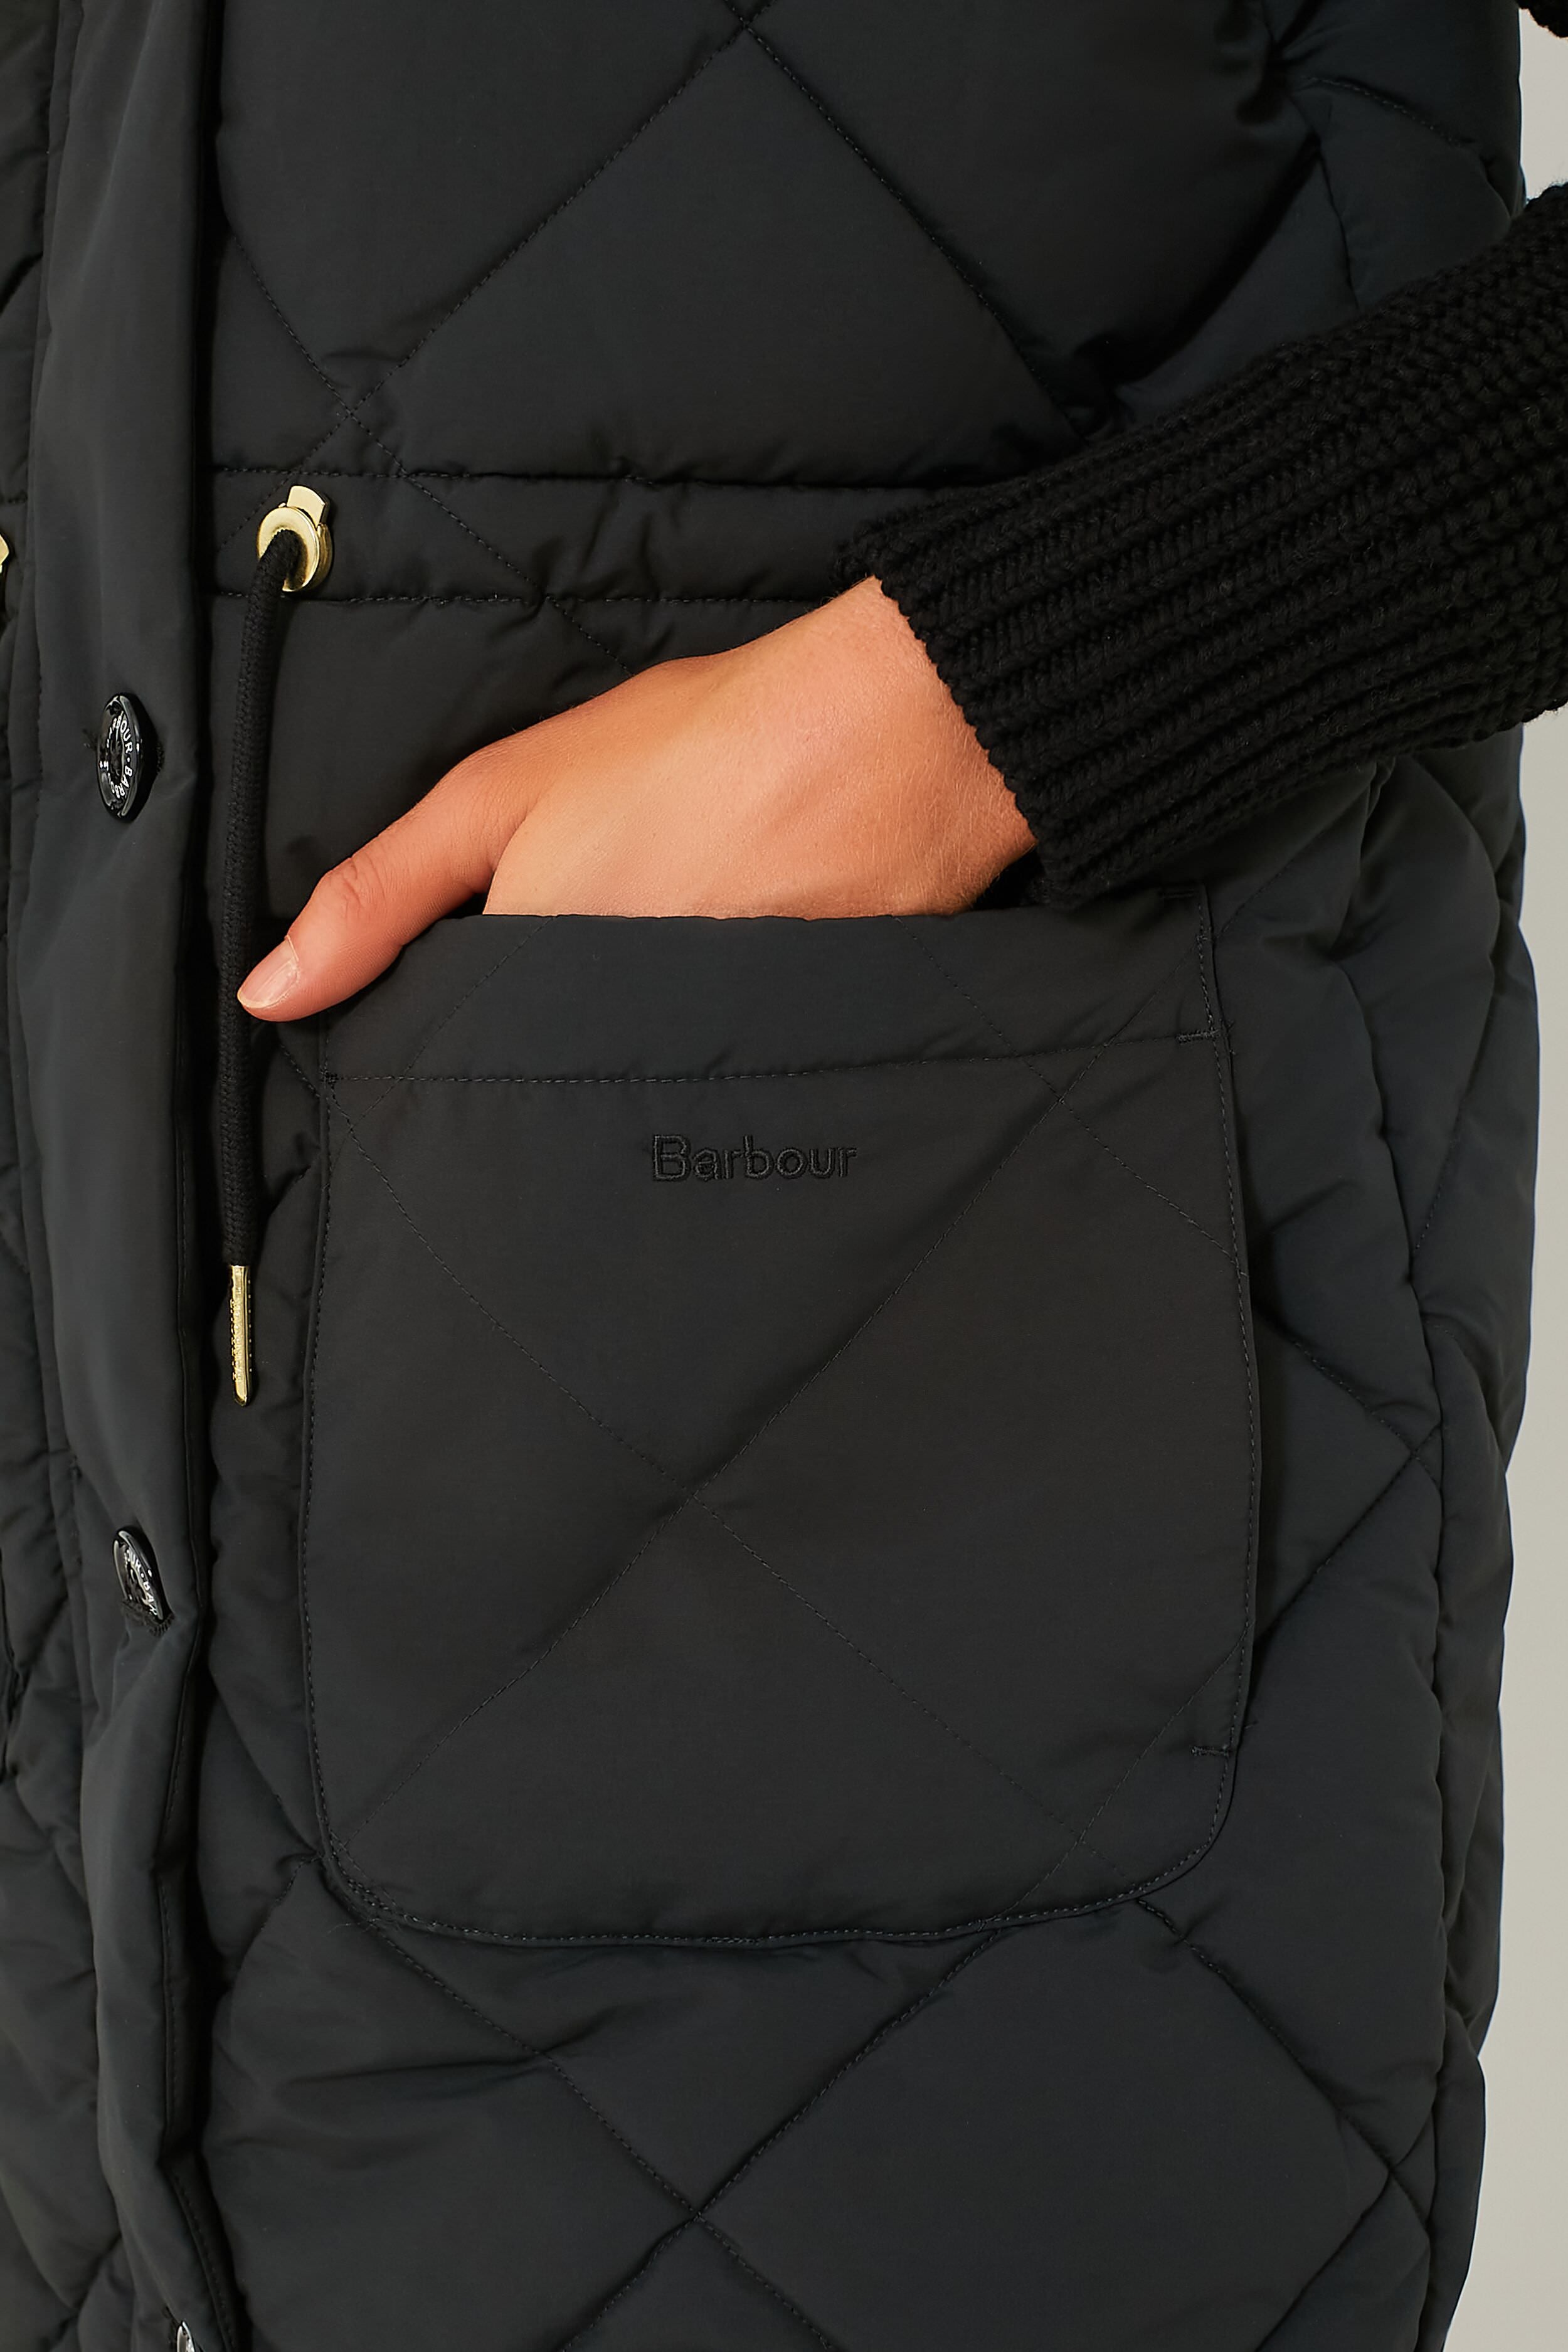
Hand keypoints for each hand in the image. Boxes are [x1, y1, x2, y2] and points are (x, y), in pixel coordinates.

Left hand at [238, 578, 1034, 1020]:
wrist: (895, 743)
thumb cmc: (696, 746)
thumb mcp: (503, 793)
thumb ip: (378, 896)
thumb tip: (265, 996)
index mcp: (529, 989)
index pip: (455, 1061)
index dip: (448, 1028)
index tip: (463, 989)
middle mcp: (608, 1052)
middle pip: (538, 1083)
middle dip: (534, 1047)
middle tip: (591, 943)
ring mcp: (695, 1066)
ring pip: (618, 1086)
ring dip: (618, 1046)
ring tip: (664, 952)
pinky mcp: (776, 1069)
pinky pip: (704, 1083)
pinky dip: (699, 1046)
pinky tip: (726, 972)